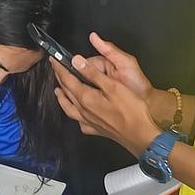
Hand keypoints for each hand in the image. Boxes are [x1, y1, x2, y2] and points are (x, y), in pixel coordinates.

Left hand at [52, 34, 160, 154]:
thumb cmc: (131, 111)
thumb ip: (92, 73)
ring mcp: (89, 121)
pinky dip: (74, 115)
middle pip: (66, 92)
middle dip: (60, 78)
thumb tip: (77, 62)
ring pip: (69, 108)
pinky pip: (79, 122)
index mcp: (86, 98)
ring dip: (62, 97)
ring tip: (58, 91)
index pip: (68, 79)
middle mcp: (84, 111)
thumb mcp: (112, 86)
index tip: (55, 60)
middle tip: (56, 69)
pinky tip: (77, 114)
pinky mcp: (96, 129)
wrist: (140, 135)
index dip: (60, 68)